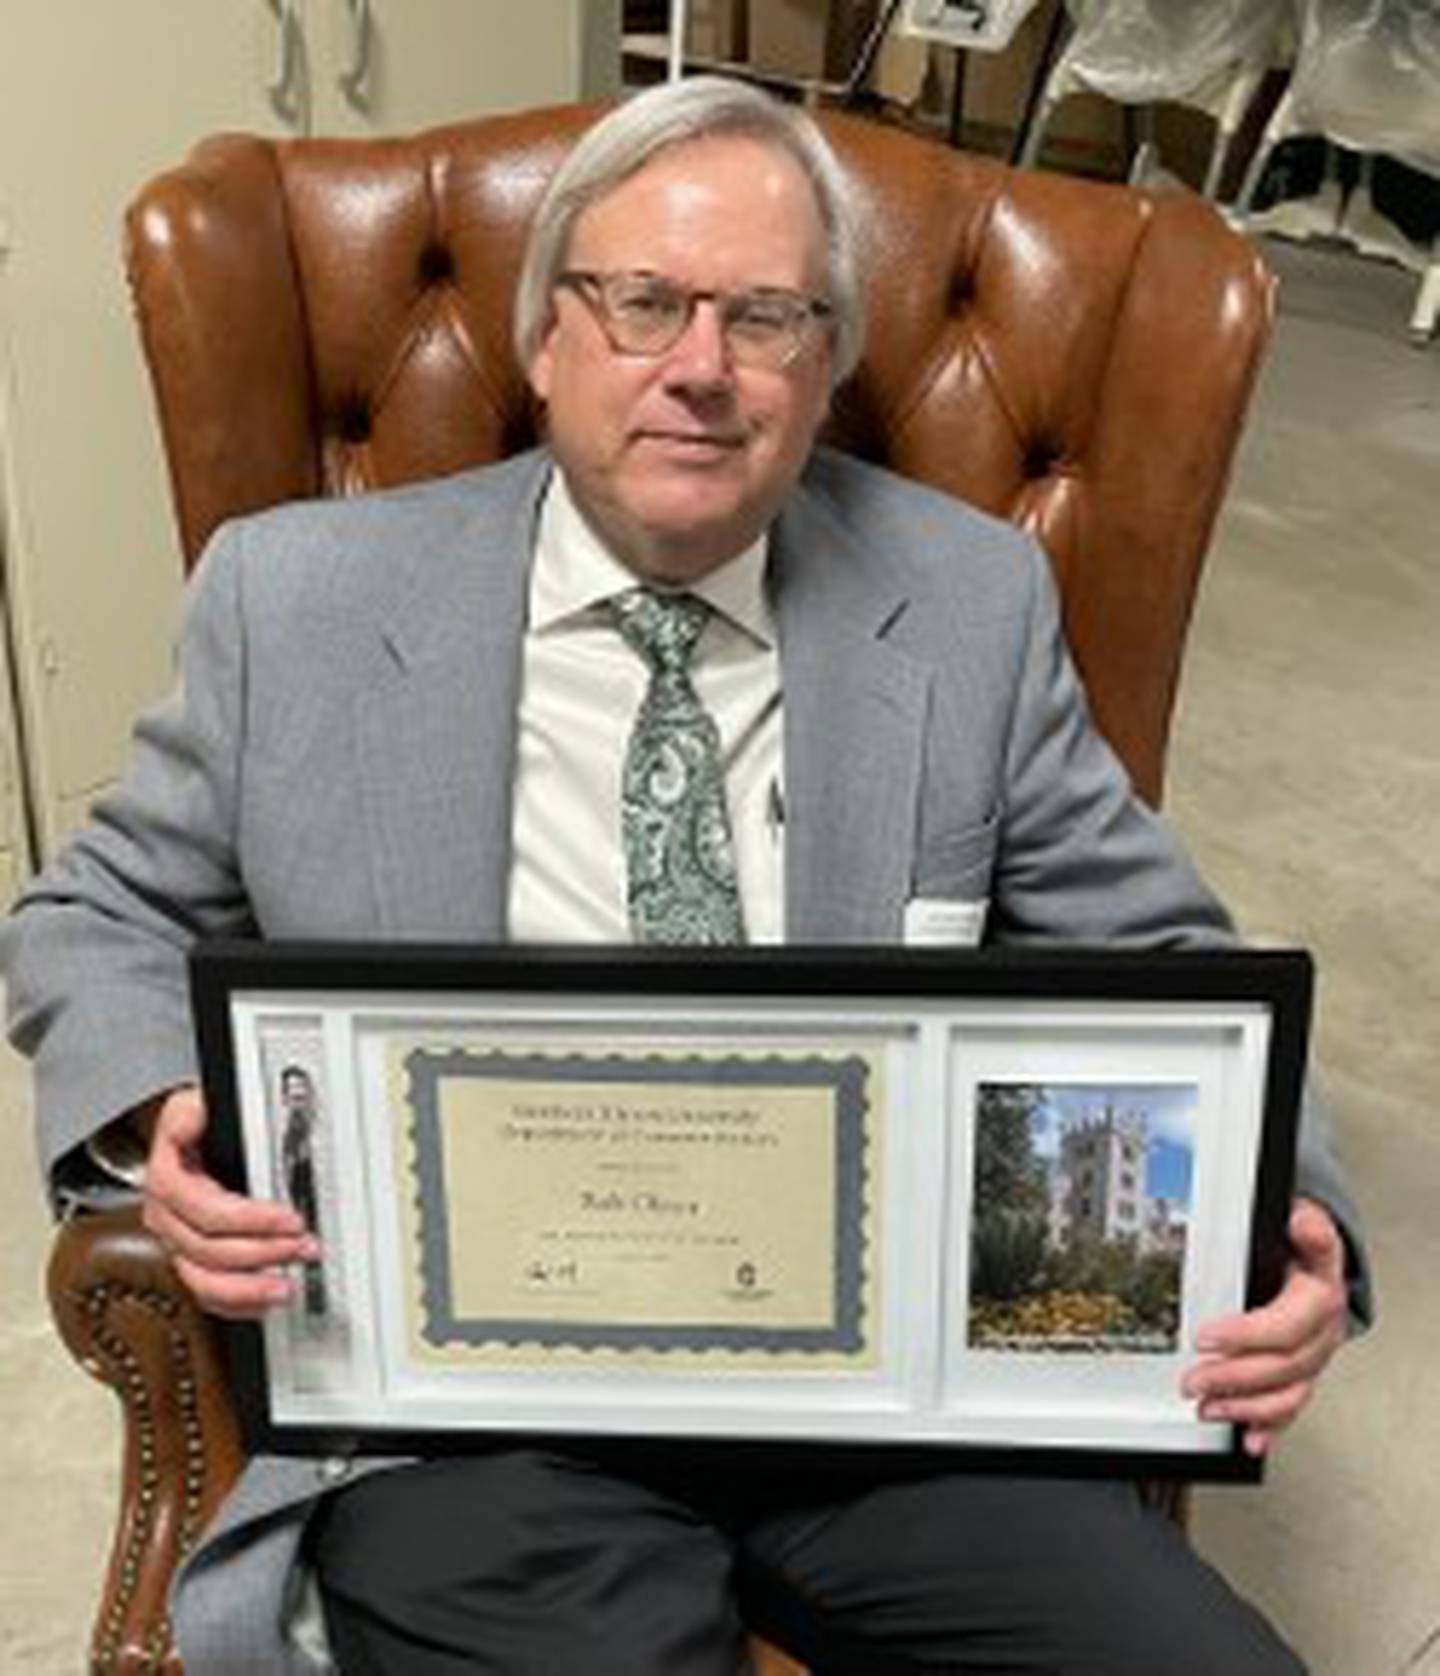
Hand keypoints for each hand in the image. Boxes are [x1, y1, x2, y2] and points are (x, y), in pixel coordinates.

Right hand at [140, 1083, 315, 1318]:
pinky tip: (265, 1300)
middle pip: (207, 1248)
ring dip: (250, 1287)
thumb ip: (193, 1111)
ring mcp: (175, 1240)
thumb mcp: (195, 1102)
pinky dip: (239, 1303)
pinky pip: (207, 1294)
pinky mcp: (189, 1258)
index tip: (288, 1217)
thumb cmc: (201, 1119)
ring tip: (288, 1284)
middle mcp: (165, 1212)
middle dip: (263, 1251)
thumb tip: (198, 1114)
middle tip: (304, 1245)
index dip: (248, 1219)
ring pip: (202, 1280)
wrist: (195, 1130)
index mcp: (167, 1176)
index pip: (203, 1208)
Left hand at [1182, 1198, 1348, 1456]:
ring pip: (1285, 1391)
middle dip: (1232, 1375)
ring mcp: (1315, 1355)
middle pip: (1280, 1364)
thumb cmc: (1301, 1245)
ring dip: (1243, 1404)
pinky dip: (1268, 1424)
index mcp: (1319, 1293)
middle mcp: (1322, 1330)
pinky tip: (1249, 1436)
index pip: (1285, 1323)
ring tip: (1206, 1405)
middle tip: (1193, 1378)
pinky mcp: (1304, 1373)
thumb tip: (1299, 1218)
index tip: (1205, 1336)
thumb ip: (1303, 1224)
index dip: (1245, 1335)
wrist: (1322, 1262)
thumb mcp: (1302, 1222)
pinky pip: (1290, 1406)